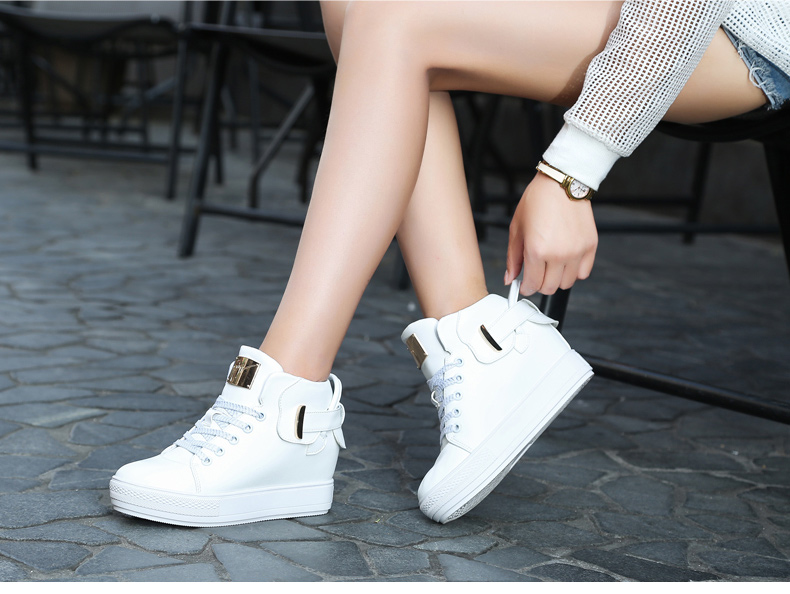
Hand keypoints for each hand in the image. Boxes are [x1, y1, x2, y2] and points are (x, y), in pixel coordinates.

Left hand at [505, 173, 597, 295]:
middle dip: (540, 285)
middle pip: (550, 288)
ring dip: (557, 279)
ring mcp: (576, 252)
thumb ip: (513, 257)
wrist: (561, 183)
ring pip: (567, 283)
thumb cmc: (538, 201)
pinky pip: (583, 273)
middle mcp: (558, 254)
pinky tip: (565, 261)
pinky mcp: (590, 246)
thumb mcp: (517, 229)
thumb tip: (509, 278)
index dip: (526, 288)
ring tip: (550, 266)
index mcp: (536, 250)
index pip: (532, 284)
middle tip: (536, 275)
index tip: (524, 286)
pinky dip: (574, 272)